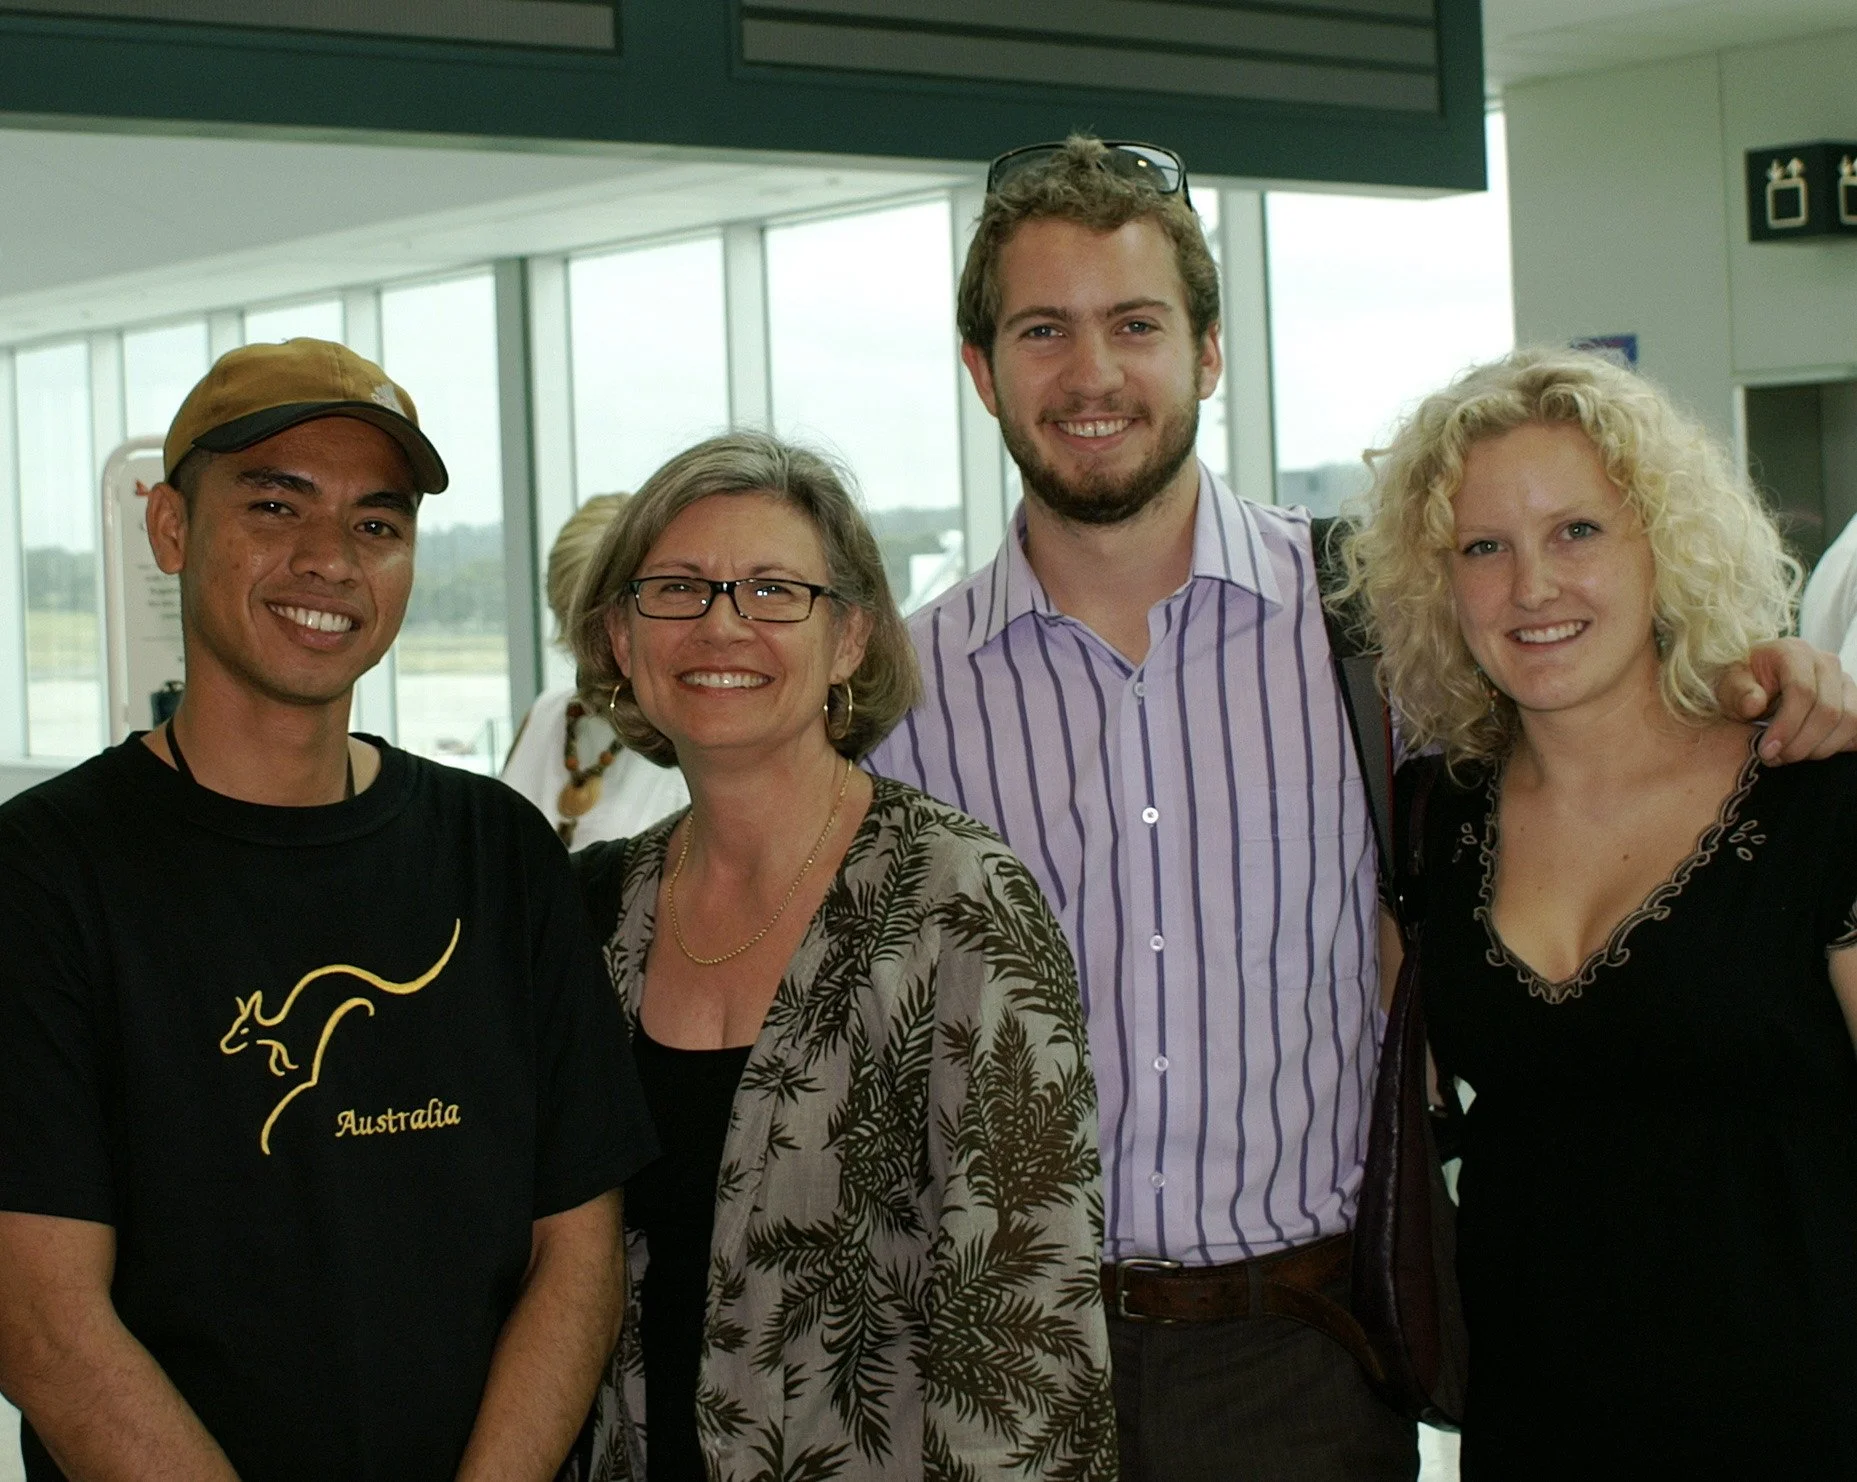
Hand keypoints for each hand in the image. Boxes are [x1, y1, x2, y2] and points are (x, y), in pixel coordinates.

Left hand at [1719, 637, 1856, 762]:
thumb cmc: (1742, 683)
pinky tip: (1811, 751)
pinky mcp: (1854, 699)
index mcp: (1793, 653)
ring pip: (1849, 721)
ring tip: (1789, 756)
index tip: (1767, 750)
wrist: (1756, 681)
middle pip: (1828, 710)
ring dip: (1819, 748)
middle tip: (1775, 759)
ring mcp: (1845, 681)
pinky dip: (1838, 745)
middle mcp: (1826, 663)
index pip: (1802, 692)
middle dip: (1800, 743)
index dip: (1787, 726)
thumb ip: (1738, 692)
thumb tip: (1754, 704)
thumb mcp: (1728, 685)